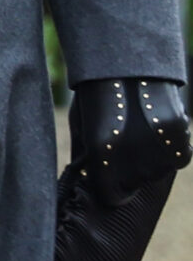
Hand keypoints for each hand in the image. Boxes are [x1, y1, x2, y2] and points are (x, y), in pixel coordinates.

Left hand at [68, 77, 191, 207]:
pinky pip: (179, 157)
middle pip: (135, 183)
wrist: (127, 64)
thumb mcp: (81, 126)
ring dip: (153, 159)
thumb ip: (84, 158)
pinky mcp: (179, 137)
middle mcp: (130, 158)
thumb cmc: (99, 96)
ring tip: (142, 130)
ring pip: (159, 171)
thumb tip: (84, 180)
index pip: (111, 196)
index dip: (110, 187)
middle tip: (126, 141)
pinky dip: (173, 148)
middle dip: (130, 169)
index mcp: (100, 156)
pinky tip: (160, 131)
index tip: (109, 176)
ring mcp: (157, 149)